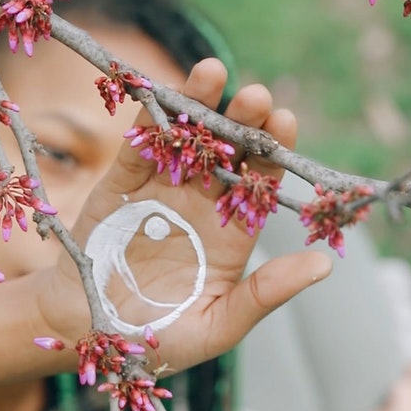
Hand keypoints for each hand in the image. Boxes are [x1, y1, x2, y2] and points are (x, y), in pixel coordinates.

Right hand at [47, 59, 331, 371]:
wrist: (87, 334)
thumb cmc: (157, 338)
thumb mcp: (217, 326)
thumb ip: (264, 294)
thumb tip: (323, 264)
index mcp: (230, 235)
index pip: (259, 186)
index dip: (272, 155)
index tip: (284, 125)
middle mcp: (200, 205)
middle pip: (227, 154)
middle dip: (242, 122)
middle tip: (256, 96)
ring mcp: (159, 191)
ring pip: (185, 140)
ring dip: (198, 105)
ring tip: (213, 73)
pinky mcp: (119, 186)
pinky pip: (137, 148)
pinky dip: (148, 120)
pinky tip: (162, 91)